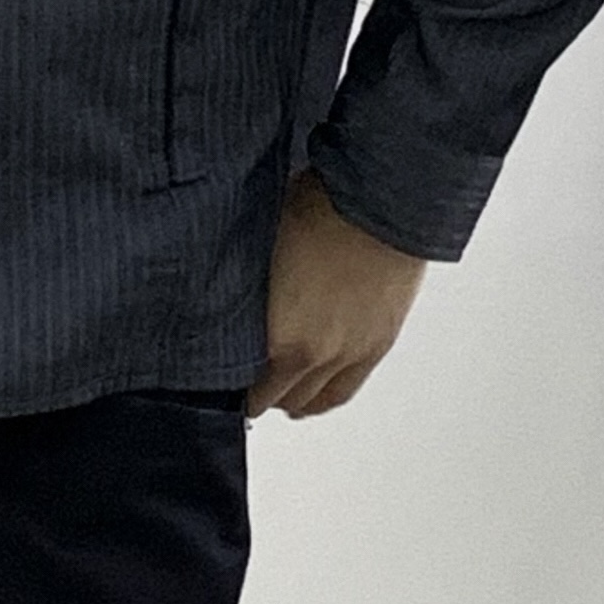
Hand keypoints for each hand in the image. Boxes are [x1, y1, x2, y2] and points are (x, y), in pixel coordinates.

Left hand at [246, 167, 427, 418]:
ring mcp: (350, 354)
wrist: (381, 203)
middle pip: (281, 398)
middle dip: (263, 392)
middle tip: (249, 381)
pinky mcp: (377, 344)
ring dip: (296, 398)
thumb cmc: (322, 209)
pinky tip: (317, 389)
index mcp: (281, 336)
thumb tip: (231, 284)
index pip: (250, 388)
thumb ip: (249, 280)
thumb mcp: (265, 242)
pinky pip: (346, 388)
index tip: (222, 377)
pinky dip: (327, 394)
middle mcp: (315, 354)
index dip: (233, 386)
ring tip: (282, 392)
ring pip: (315, 401)